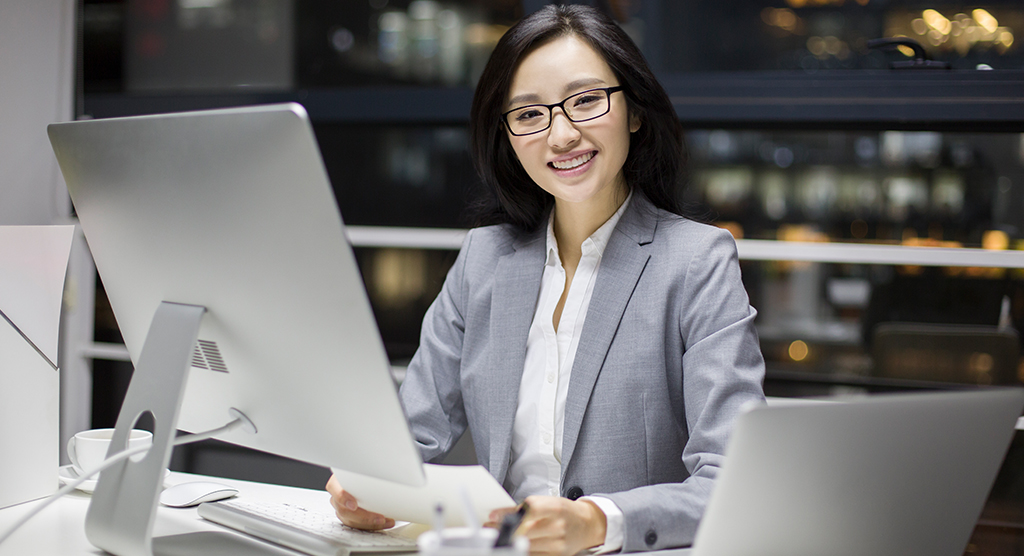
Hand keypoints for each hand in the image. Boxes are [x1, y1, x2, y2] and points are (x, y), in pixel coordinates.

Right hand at [325, 474, 395, 529]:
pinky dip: (372, 525)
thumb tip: (382, 468)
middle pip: (344, 511)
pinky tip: (384, 523)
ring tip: (386, 521)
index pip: (335, 490)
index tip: (354, 505)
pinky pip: (358, 525)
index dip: (343, 498)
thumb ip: (366, 469)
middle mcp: (336, 497)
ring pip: (351, 521)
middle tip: (379, 517)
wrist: (360, 476)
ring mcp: (341, 508)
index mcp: (337, 482)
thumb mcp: (362, 469)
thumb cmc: (361, 472)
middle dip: (364, 517)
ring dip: (371, 524)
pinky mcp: (348, 517)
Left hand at [488, 495, 606, 555]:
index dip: (510, 513)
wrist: (587, 525)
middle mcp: (558, 526)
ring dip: (509, 541)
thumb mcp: (549, 501)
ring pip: (525, 544)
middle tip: (489, 527)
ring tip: (501, 535)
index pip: (530, 509)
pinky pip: (532, 555)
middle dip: (503, 529)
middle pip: (524, 530)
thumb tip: (498, 515)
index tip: (494, 516)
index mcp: (556, 507)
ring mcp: (558, 543)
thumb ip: (526, 507)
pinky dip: (522, 550)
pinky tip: (516, 545)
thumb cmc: (566, 511)